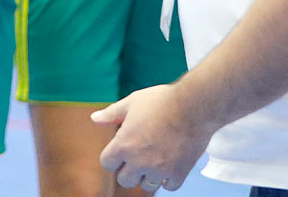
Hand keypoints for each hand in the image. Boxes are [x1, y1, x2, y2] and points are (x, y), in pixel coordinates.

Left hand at [94, 84, 213, 191]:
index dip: (112, 156)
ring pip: (147, 185)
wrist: (193, 106)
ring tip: (155, 160)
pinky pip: (169, 186)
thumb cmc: (161, 101)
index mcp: (123, 145)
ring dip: (148, 175)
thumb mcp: (132, 101)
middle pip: (124, 180)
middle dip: (128, 170)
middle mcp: (139, 161)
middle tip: (137, 156)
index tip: (120, 150)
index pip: (107, 163)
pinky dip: (168, 179)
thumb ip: (112, 114)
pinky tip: (169, 166)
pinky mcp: (179, 173)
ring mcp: (159, 169)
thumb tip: (94, 118)